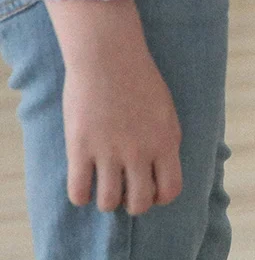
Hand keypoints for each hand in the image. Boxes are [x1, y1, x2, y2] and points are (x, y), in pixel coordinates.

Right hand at [46, 0, 181, 213]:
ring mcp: (109, 152)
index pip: (171, 190)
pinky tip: (83, 181)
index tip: (149, 188)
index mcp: (166, 140)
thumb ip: (163, 141)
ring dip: (106, 200)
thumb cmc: (139, 79)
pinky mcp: (81, 149)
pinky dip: (80, 195)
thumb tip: (158, 172)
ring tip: (103, 183)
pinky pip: (78, 193)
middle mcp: (140, 151)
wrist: (109, 56)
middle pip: (140, 204)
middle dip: (132, 203)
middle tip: (124, 189)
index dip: (159, 196)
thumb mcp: (165, 110)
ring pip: (108, 203)